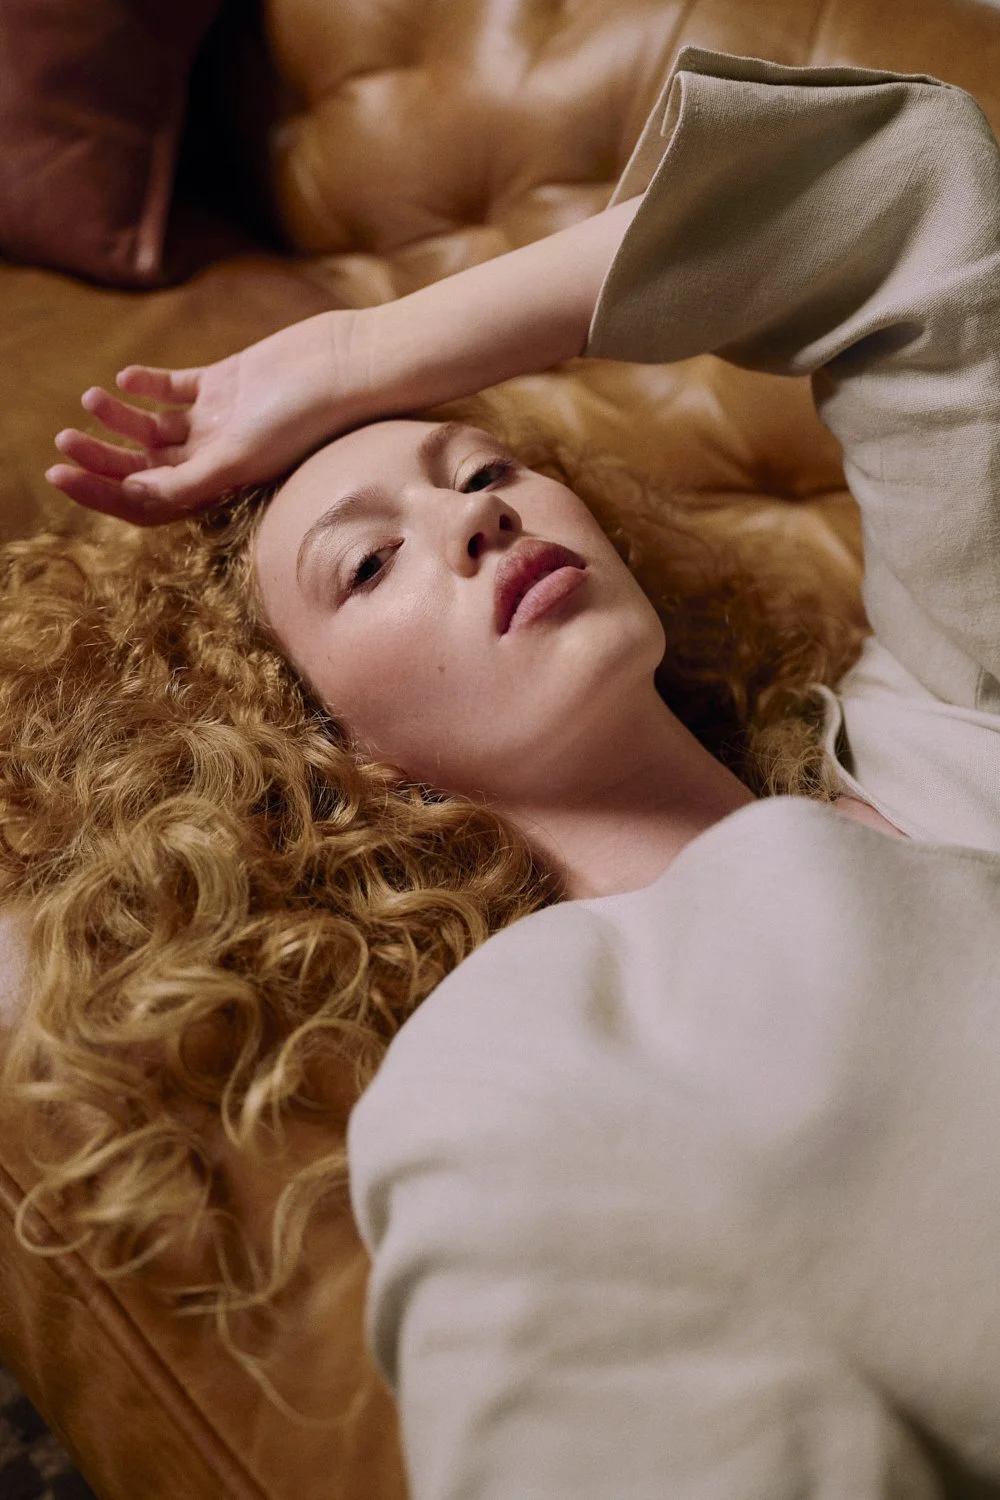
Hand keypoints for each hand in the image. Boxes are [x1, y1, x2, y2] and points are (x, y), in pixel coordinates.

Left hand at [46, 308, 378, 525]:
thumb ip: (190, 479)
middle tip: (62, 440)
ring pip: (154, 428)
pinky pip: (176, 390)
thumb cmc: (302, 418)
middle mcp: (216, 458)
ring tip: (92, 399)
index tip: (63, 475)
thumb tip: (134, 493)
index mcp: (220, 486)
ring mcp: (219, 420)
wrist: (346, 366)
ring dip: (119, 418)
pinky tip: (126, 378)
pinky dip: (148, 385)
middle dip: (101, 457)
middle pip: (144, 467)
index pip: (148, 502)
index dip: (104, 494)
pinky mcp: (225, 383)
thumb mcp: (241, 455)